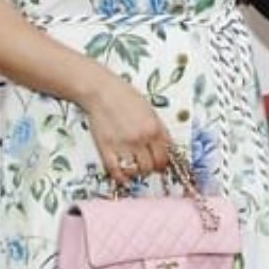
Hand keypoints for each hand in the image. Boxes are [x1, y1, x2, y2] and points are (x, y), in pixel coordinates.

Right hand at [82, 71, 173, 186]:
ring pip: (136, 171)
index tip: (159, 164)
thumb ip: (160, 132)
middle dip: (150, 167)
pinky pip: (116, 171)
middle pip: (151, 167)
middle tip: (145, 163)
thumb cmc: (125, 98)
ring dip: (136, 171)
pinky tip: (123, 175)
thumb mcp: (151, 111)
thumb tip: (168, 150)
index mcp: (154, 129)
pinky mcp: (106, 148)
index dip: (163, 163)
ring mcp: (123, 145)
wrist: (101, 91)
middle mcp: (141, 139)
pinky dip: (121, 177)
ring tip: (133, 165)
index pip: (165, 157)